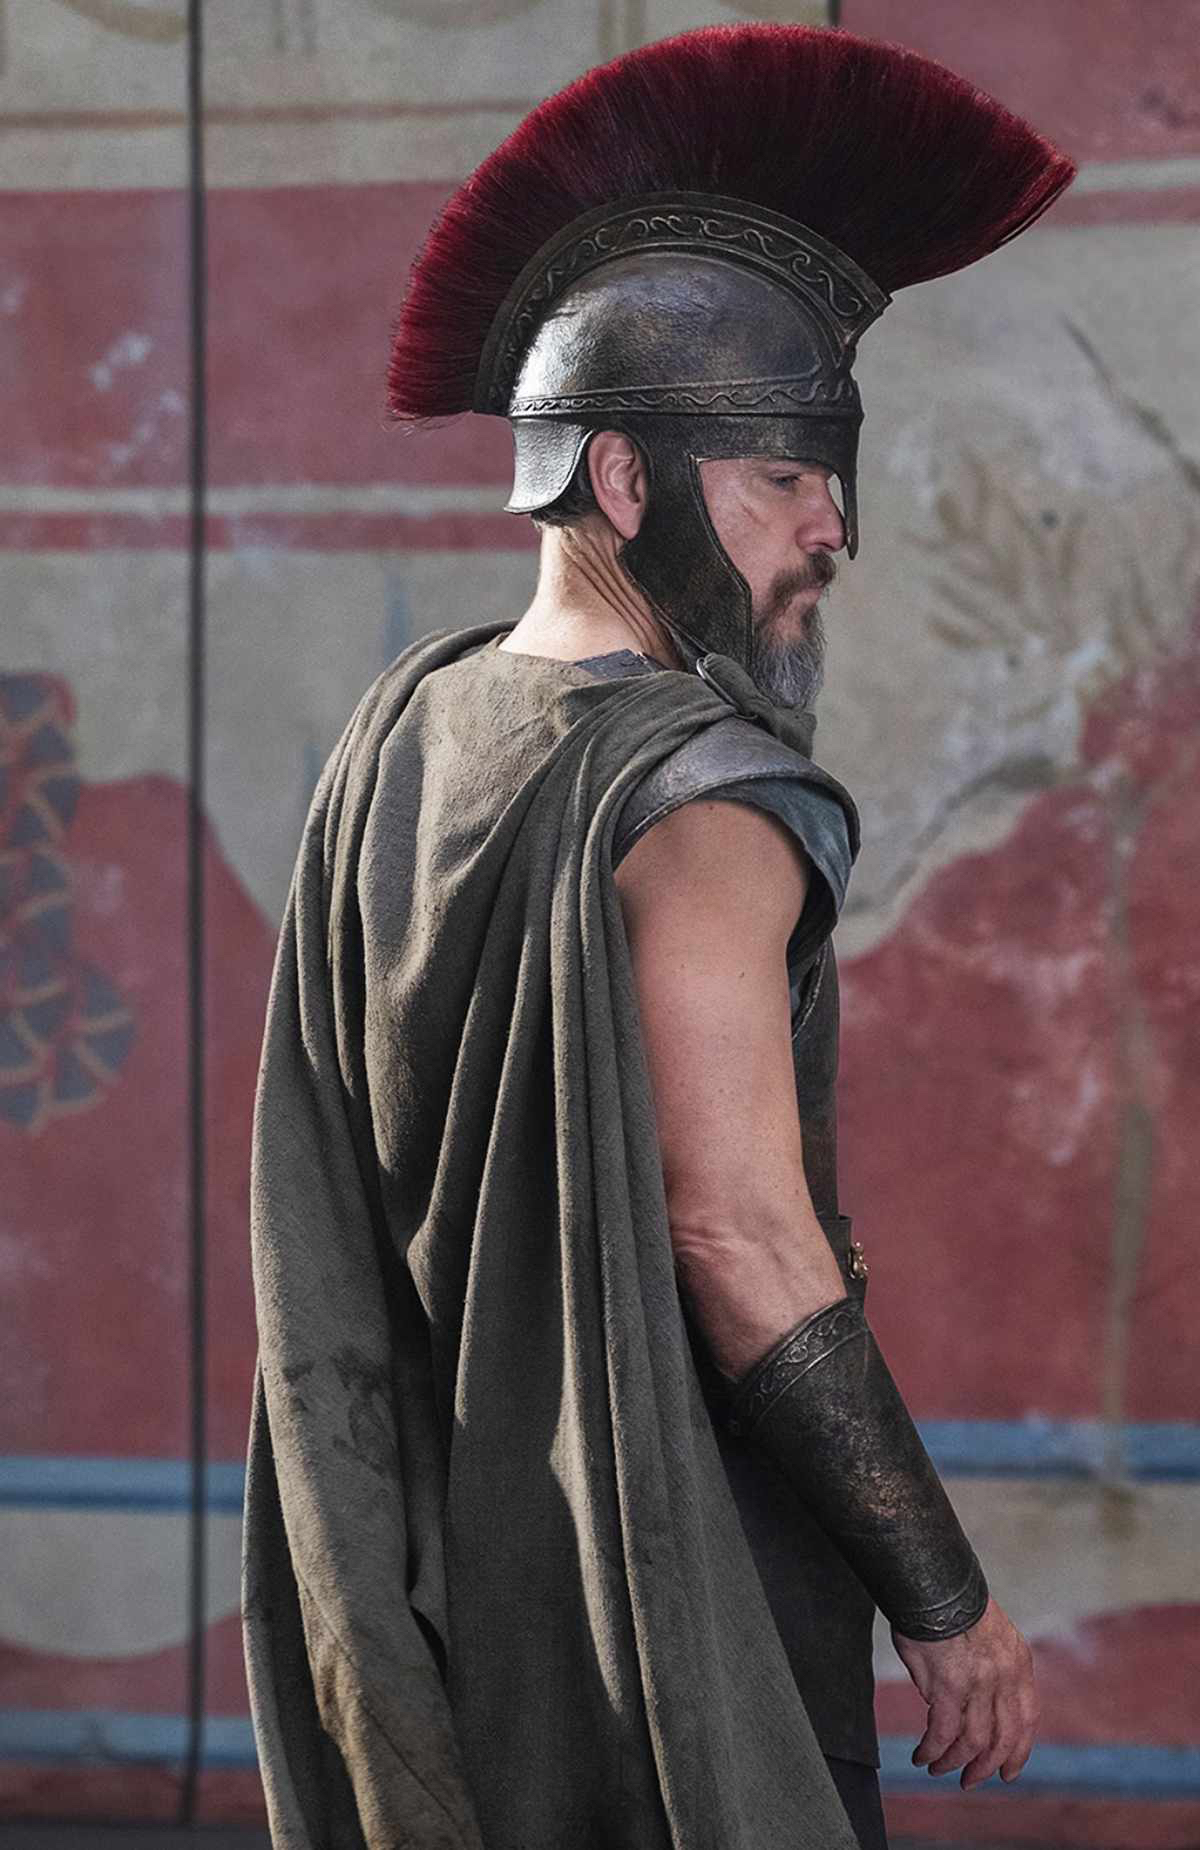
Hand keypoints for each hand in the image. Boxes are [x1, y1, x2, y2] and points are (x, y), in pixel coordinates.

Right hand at [891, 1596, 1038, 1790]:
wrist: (934, 1579)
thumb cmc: (952, 1601)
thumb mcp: (989, 1634)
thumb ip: (988, 1672)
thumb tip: (966, 1706)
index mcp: (1018, 1662)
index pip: (1027, 1719)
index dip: (1019, 1750)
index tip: (1008, 1771)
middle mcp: (1005, 1678)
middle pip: (1004, 1738)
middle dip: (987, 1766)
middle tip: (971, 1780)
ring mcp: (979, 1684)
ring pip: (973, 1742)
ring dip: (955, 1762)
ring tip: (939, 1768)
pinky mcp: (949, 1687)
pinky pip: (943, 1733)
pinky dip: (933, 1750)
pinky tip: (923, 1756)